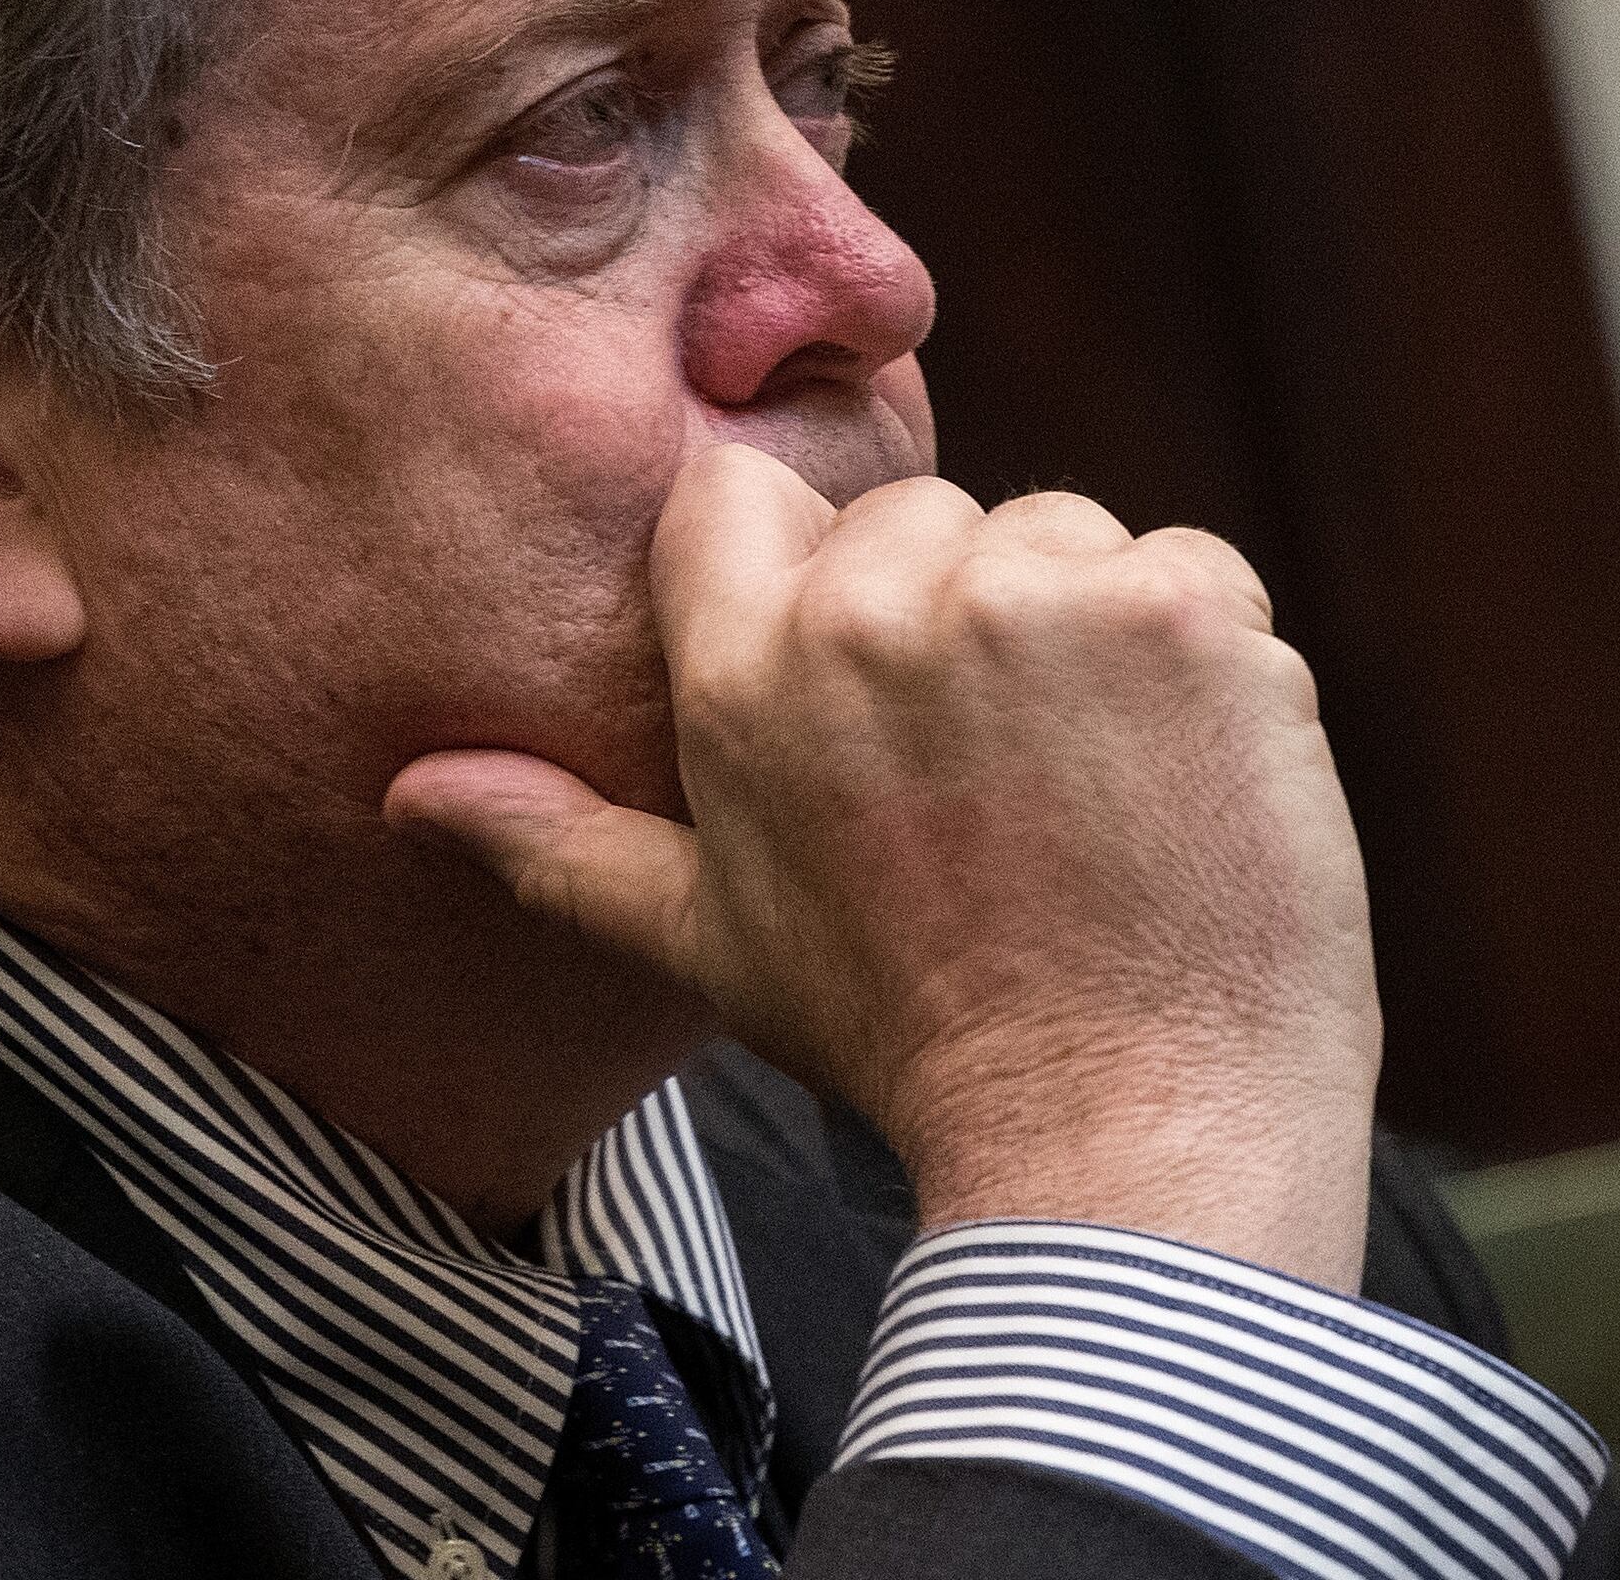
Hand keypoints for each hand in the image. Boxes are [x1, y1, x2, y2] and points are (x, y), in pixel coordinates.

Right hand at [387, 443, 1379, 1287]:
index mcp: (745, 673)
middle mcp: (879, 609)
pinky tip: (1178, 780)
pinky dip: (1204, 659)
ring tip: (1087, 790)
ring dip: (1088, 630)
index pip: (738, 493)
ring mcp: (1040, 599)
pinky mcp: (1181, 610)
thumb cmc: (911, 1037)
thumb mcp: (707, 940)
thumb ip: (558, 843)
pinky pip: (1195, 569)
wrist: (1124, 1127)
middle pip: (918, 516)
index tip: (862, 670)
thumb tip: (415, 794)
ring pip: (1061, 534)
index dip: (805, 567)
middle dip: (959, 616)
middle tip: (990, 784)